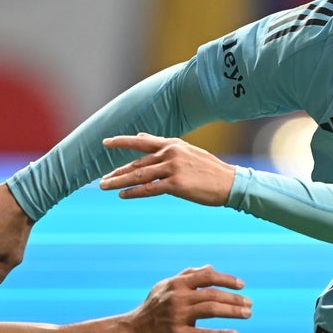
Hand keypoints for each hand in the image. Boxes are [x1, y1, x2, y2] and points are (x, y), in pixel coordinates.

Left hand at [99, 133, 234, 206]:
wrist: (229, 182)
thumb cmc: (208, 169)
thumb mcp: (185, 150)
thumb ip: (162, 144)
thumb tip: (140, 137)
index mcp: (173, 144)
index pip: (141, 142)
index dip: (122, 142)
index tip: (105, 142)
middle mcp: (170, 153)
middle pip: (137, 163)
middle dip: (118, 172)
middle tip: (102, 179)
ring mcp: (173, 168)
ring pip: (139, 175)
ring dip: (119, 182)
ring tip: (105, 186)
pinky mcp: (177, 184)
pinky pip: (150, 188)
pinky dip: (134, 192)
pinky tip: (123, 195)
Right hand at [128, 265, 250, 332]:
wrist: (132, 330)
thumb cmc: (152, 307)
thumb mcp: (166, 286)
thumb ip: (188, 276)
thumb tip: (210, 267)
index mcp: (177, 284)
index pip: (207, 277)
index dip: (226, 279)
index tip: (242, 285)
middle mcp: (178, 298)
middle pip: (213, 294)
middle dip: (234, 298)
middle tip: (250, 304)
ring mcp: (177, 316)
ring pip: (211, 311)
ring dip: (232, 312)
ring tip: (247, 314)